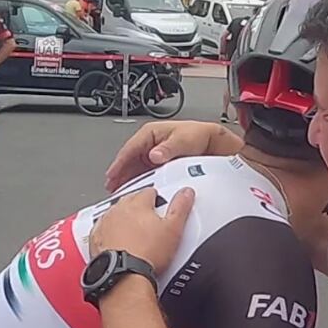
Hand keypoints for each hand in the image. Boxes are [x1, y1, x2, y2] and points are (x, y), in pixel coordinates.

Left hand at [89, 187, 194, 272]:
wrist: (124, 275)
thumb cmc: (147, 255)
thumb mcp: (173, 229)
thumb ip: (180, 207)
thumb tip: (186, 193)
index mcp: (138, 204)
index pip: (149, 192)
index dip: (158, 199)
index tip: (161, 206)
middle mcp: (119, 210)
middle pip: (131, 201)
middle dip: (139, 208)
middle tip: (149, 221)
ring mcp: (105, 224)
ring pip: (115, 214)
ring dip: (123, 219)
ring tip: (134, 233)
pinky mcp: (96, 239)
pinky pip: (102, 229)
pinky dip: (109, 232)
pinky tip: (117, 241)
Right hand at [105, 121, 243, 190]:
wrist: (215, 144)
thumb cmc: (200, 135)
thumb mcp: (184, 140)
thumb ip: (169, 148)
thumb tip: (154, 155)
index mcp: (150, 133)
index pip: (130, 149)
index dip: (120, 163)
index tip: (113, 175)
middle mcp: (150, 144)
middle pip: (129, 161)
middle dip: (120, 174)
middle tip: (113, 188)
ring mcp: (153, 155)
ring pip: (135, 169)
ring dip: (128, 180)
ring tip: (120, 193)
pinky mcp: (159, 165)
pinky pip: (145, 174)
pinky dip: (139, 183)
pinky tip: (136, 192)